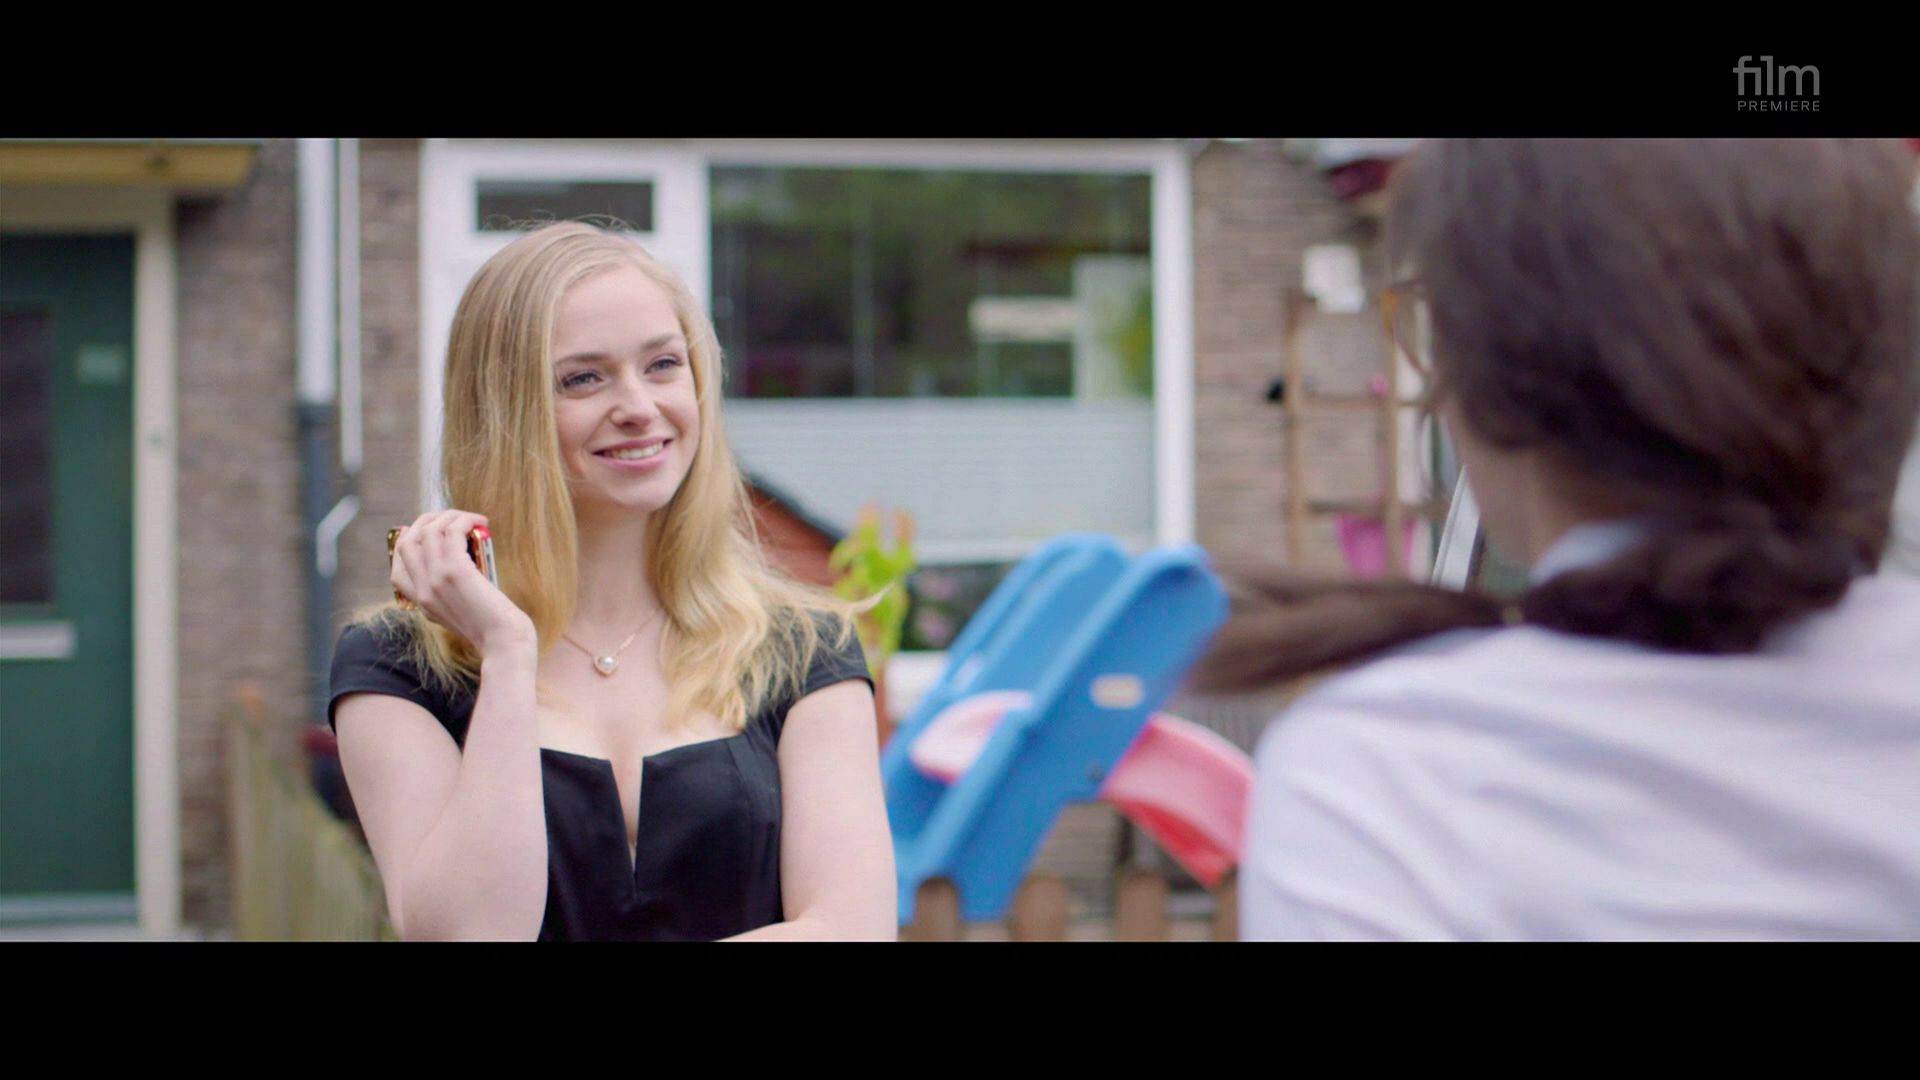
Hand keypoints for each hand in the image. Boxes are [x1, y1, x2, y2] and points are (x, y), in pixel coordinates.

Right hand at [389, 510, 533, 655]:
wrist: (504, 644)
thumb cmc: (492, 629)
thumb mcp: (459, 614)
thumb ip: (449, 595)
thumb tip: (456, 563)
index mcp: (421, 603)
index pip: (397, 570)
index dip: (407, 545)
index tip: (421, 530)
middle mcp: (422, 590)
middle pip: (407, 542)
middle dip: (426, 522)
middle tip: (451, 517)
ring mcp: (435, 580)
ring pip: (428, 531)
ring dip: (450, 516)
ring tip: (471, 518)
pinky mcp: (456, 572)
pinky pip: (451, 532)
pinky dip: (464, 521)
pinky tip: (480, 522)